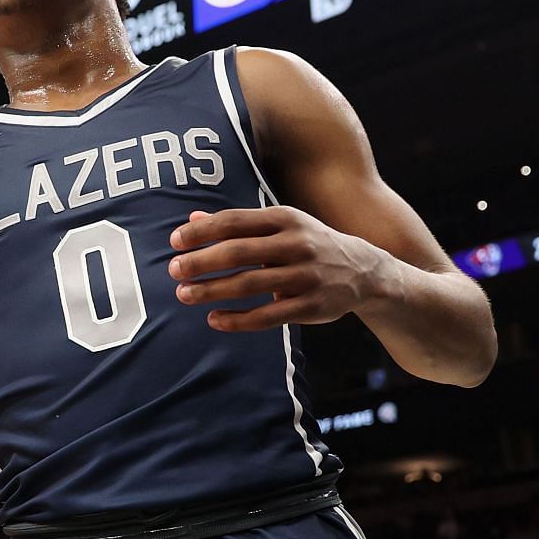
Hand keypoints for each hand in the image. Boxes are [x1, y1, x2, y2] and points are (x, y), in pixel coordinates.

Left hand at [167, 206, 387, 331]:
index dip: (202, 231)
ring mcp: (305, 276)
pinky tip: (214, 319)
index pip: (235, 221)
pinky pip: (267, 316)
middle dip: (201, 261)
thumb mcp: (281, 226)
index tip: (174, 241)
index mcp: (285, 219)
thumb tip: (192, 218)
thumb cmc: (309, 245)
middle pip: (238, 252)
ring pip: (249, 285)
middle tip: (174, 270)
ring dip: (212, 290)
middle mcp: (296, 244)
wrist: (365, 272)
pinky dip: (237, 319)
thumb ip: (238, 224)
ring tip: (185, 294)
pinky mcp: (310, 307)